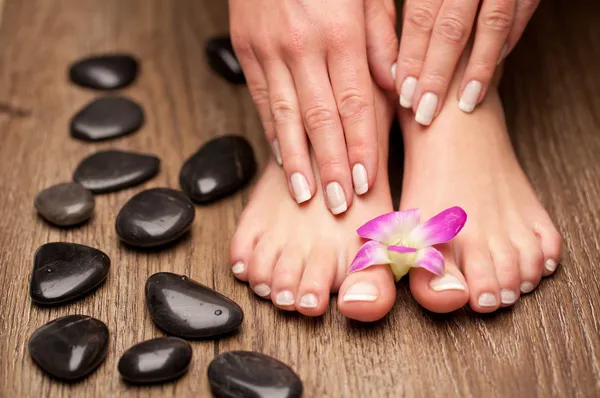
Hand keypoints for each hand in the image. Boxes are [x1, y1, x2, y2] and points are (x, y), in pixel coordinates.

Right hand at [230, 0, 395, 214]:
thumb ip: (381, 39)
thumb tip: (396, 85)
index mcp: (340, 31)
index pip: (355, 103)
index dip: (362, 146)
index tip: (367, 181)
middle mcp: (302, 45)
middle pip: (320, 118)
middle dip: (332, 165)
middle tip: (339, 203)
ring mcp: (269, 49)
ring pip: (286, 116)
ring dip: (298, 160)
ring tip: (306, 194)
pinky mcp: (246, 49)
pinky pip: (262, 100)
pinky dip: (273, 132)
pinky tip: (283, 159)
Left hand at [392, 0, 539, 124]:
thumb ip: (394, 16)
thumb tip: (388, 70)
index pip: (420, 19)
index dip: (412, 59)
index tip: (404, 95)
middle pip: (452, 28)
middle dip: (438, 74)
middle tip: (425, 112)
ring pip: (492, 23)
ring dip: (478, 69)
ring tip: (464, 104)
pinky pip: (521, 12)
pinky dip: (507, 42)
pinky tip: (492, 69)